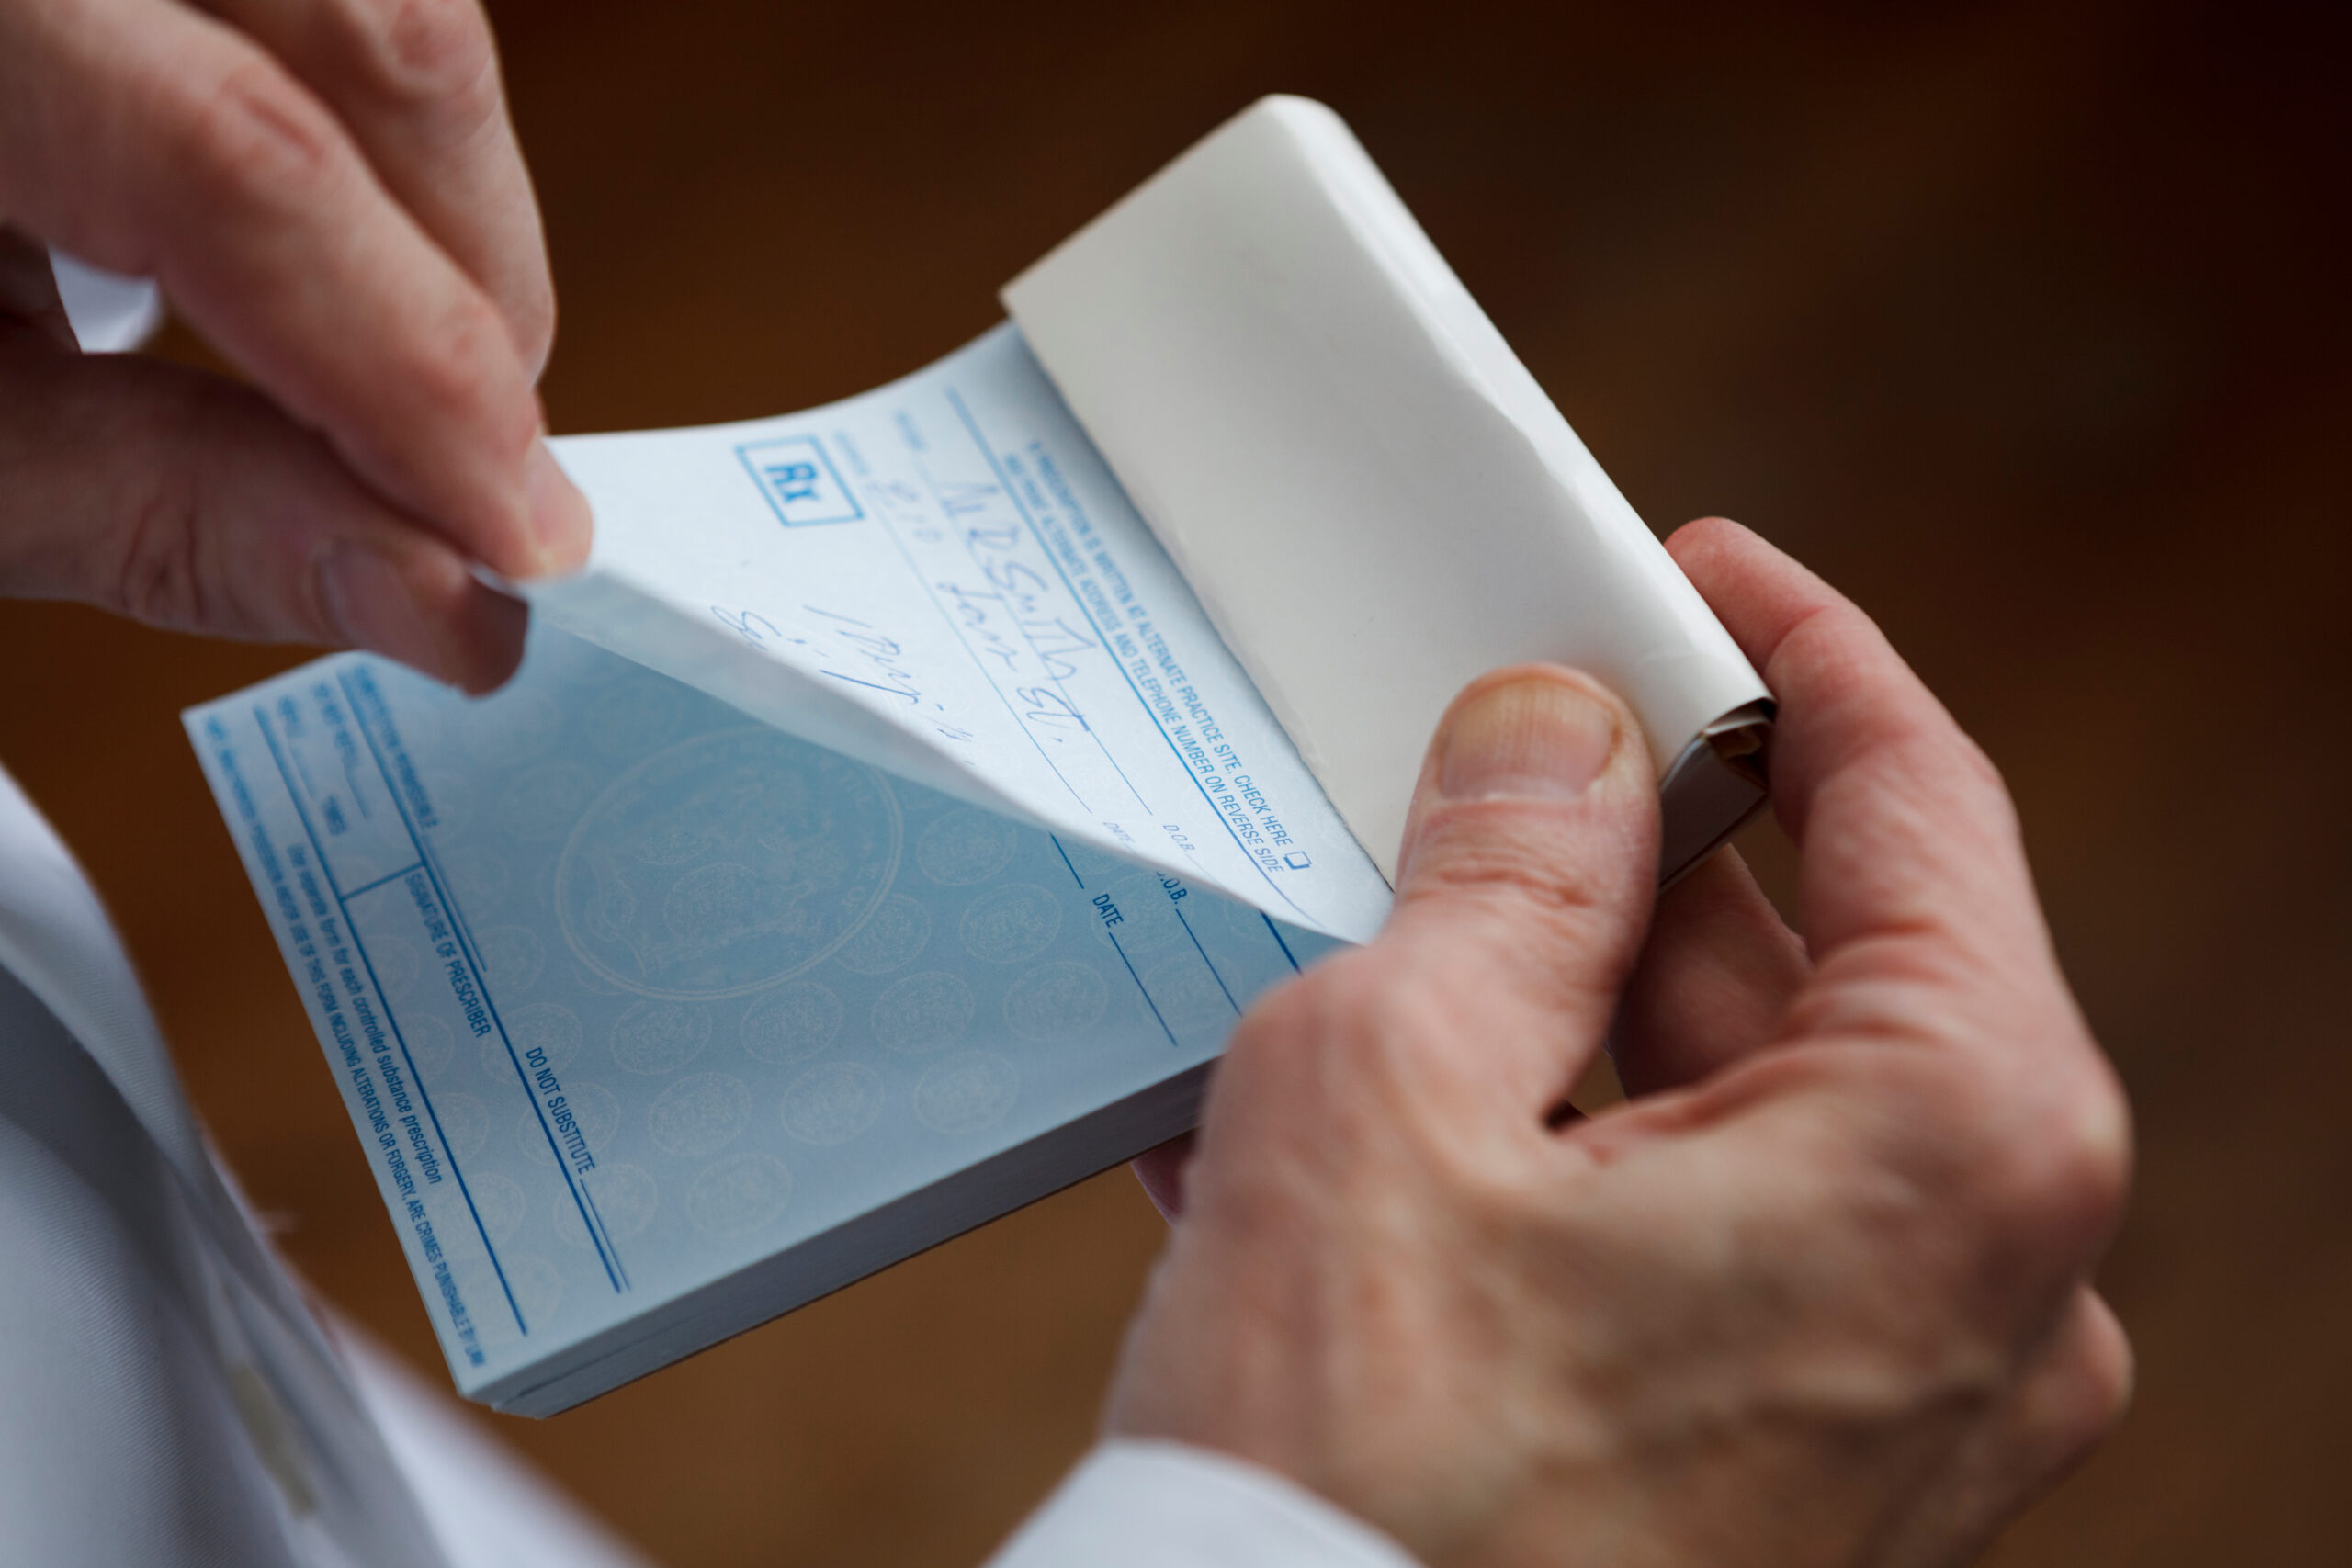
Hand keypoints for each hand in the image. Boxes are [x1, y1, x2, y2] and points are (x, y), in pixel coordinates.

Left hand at [0, 0, 587, 691]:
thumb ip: (175, 514)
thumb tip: (441, 596)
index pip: (235, 166)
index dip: (418, 362)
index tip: (512, 529)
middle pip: (368, 15)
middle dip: (475, 262)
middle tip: (479, 455)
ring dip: (447, 191)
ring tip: (401, 361)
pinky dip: (377, 130)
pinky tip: (337, 250)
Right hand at [1119, 518, 2131, 1566]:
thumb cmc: (1362, 1471)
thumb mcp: (1391, 1083)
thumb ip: (1504, 867)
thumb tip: (1555, 731)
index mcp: (1958, 1144)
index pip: (1919, 798)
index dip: (1796, 655)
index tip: (1693, 570)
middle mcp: (1988, 1283)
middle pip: (1817, 962)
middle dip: (1633, 848)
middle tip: (1481, 751)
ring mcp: (1902, 1399)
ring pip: (1737, 1108)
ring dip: (1560, 1009)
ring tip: (1381, 935)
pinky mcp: (1798, 1474)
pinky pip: (1693, 1239)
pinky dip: (1556, 1151)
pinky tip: (1389, 1106)